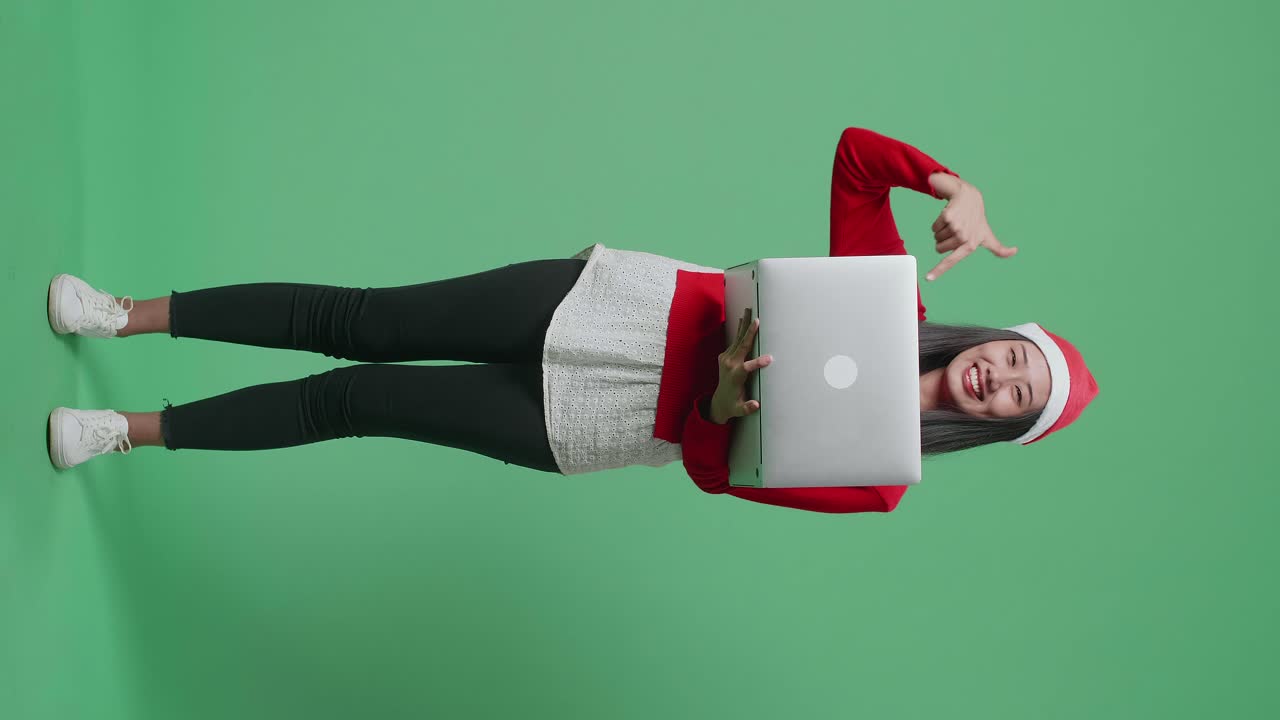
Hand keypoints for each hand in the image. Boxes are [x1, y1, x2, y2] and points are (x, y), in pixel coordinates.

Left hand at [710, 308, 771, 423]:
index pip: (747, 367)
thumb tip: (756, 405)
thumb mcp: (739, 410)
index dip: (758, 363)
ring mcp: (725, 359)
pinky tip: (744, 321)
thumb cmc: (733, 406)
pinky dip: (741, 331)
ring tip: (749, 311)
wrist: (718, 401)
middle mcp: (729, 365)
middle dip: (749, 332)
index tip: (770, 358)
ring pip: (738, 339)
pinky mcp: (724, 356)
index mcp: (735, 377)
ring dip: (744, 325)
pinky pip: (735, 342)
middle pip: (741, 345)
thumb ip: (747, 407)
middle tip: (756, 318)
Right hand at [925, 179, 1017, 280]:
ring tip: (954, 223)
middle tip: (955, 231)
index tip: (928, 278)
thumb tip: (1015, 251)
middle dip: (944, 241)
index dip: (938, 270)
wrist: (970, 198)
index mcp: (970, 245)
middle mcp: (963, 237)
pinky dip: (938, 223)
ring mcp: (955, 226)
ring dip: (941, 232)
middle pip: (939, 248)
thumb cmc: (978, 220)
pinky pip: (934, 227)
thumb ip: (999, 248)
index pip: (951, 260)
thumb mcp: (988, 234)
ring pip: (936, 237)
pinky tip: (949, 217)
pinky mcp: (947, 217)